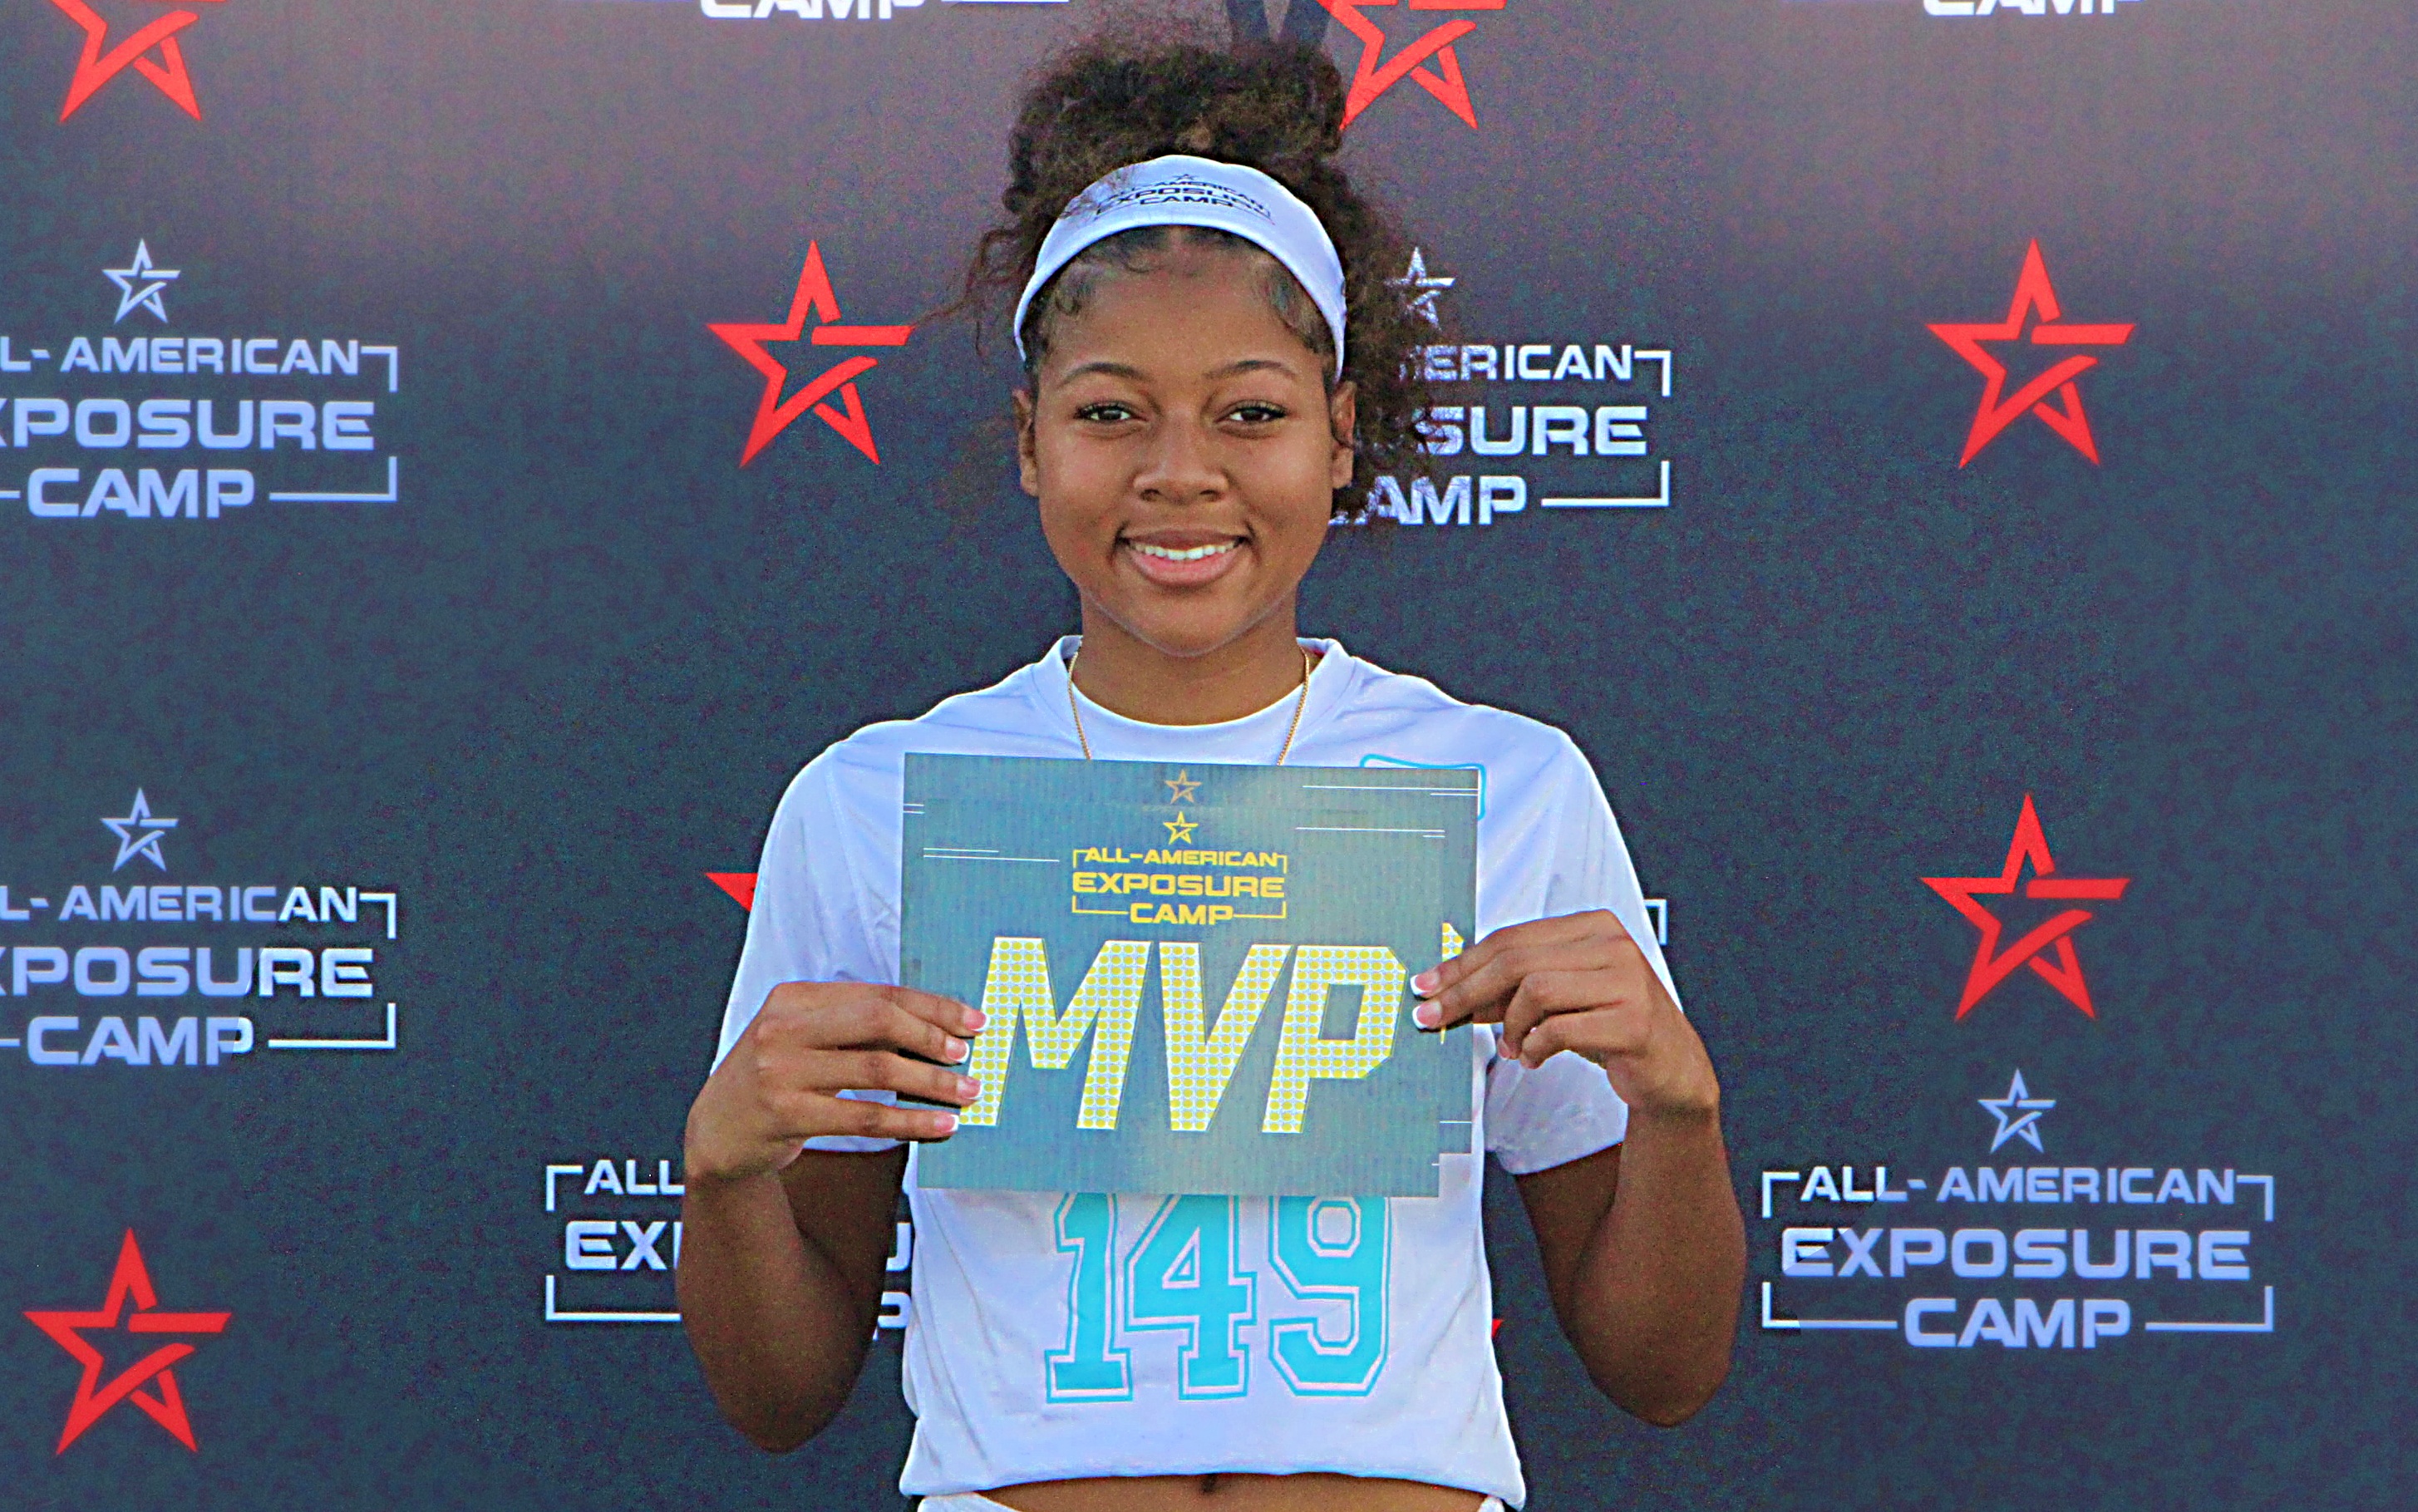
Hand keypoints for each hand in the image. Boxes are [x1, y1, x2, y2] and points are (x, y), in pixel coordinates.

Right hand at [683, 982, 984, 1183]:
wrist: (715, 1131)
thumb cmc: (776, 1081)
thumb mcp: (803, 1041)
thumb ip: (854, 1030)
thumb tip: (937, 1032)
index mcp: (794, 998)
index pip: (878, 994)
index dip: (931, 1006)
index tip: (971, 1021)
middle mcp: (783, 1028)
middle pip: (879, 1021)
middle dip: (933, 1037)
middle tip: (967, 1057)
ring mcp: (780, 1071)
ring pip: (877, 1069)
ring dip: (931, 1082)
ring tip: (966, 1093)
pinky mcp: (785, 1114)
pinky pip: (864, 1116)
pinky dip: (910, 1121)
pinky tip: (939, 1125)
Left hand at [1410, 910, 1718, 1120]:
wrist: (1672, 1068)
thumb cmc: (1612, 1027)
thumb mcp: (1558, 1002)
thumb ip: (1511, 991)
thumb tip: (1449, 991)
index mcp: (1593, 927)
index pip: (1511, 938)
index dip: (1462, 963)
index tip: (1428, 986)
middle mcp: (1613, 945)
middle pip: (1516, 961)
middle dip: (1466, 992)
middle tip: (1435, 1018)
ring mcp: (1627, 981)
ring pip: (1535, 991)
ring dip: (1510, 1027)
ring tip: (1513, 1048)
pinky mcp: (1633, 1021)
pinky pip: (1559, 1029)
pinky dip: (1535, 1047)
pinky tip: (1535, 1058)